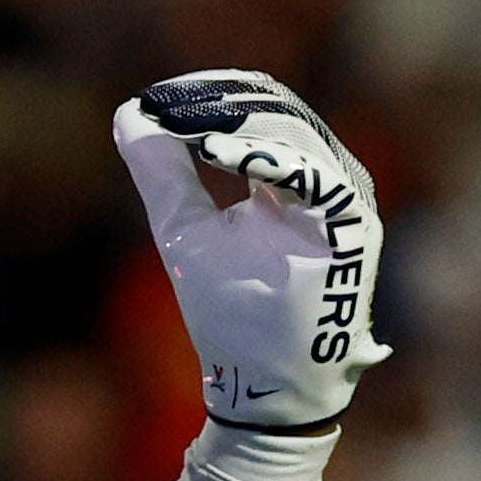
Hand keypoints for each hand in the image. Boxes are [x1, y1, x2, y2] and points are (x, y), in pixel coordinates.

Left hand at [112, 70, 388, 430]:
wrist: (264, 383)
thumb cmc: (229, 313)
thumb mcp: (183, 228)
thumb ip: (161, 173)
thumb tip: (128, 113)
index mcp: (291, 177)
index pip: (259, 110)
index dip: (206, 96)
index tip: (155, 101)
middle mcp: (325, 182)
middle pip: (280, 111)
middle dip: (218, 100)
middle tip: (166, 105)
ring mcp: (344, 203)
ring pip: (297, 134)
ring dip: (237, 121)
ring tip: (183, 123)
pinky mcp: (353, 228)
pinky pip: (314, 177)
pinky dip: (265, 157)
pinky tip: (217, 152)